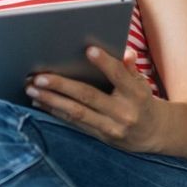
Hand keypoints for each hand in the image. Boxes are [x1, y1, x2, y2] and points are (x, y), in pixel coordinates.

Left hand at [26, 46, 161, 152]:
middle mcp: (123, 112)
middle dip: (61, 86)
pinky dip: (56, 112)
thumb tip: (125, 52)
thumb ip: (130, 68)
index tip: (88, 50)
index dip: (105, 63)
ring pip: (76, 113)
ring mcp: (111, 127)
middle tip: (39, 77)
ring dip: (51, 100)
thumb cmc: (143, 100)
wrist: (154, 133)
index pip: (119, 76)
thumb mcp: (142, 82)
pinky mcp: (101, 137)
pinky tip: (40, 103)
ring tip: (31, 90)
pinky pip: (75, 123)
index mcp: (136, 94)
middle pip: (88, 96)